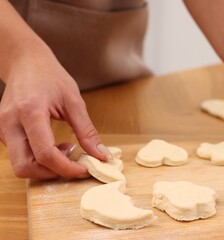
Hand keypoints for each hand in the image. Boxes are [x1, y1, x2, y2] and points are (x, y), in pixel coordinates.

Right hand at [0, 49, 110, 178]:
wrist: (25, 62)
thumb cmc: (50, 76)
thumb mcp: (74, 100)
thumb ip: (87, 130)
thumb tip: (101, 155)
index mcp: (30, 111)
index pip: (45, 153)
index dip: (67, 168)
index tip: (84, 169)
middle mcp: (10, 123)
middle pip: (25, 166)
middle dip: (52, 172)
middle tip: (74, 162)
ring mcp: (2, 128)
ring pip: (20, 165)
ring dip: (45, 167)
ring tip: (66, 149)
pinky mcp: (3, 132)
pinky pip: (19, 156)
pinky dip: (38, 159)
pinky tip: (54, 145)